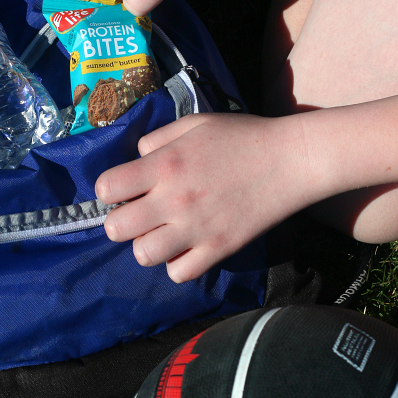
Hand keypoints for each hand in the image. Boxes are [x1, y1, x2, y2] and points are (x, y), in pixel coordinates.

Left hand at [95, 112, 315, 282]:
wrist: (291, 159)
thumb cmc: (242, 137)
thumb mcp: (194, 124)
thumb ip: (157, 140)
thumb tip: (135, 159)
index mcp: (164, 164)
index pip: (106, 188)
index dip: (110, 189)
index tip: (125, 188)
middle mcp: (174, 199)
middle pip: (115, 228)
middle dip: (121, 221)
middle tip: (140, 213)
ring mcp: (196, 228)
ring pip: (143, 255)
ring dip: (147, 245)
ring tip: (162, 233)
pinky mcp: (219, 249)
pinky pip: (179, 273)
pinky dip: (177, 264)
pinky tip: (186, 247)